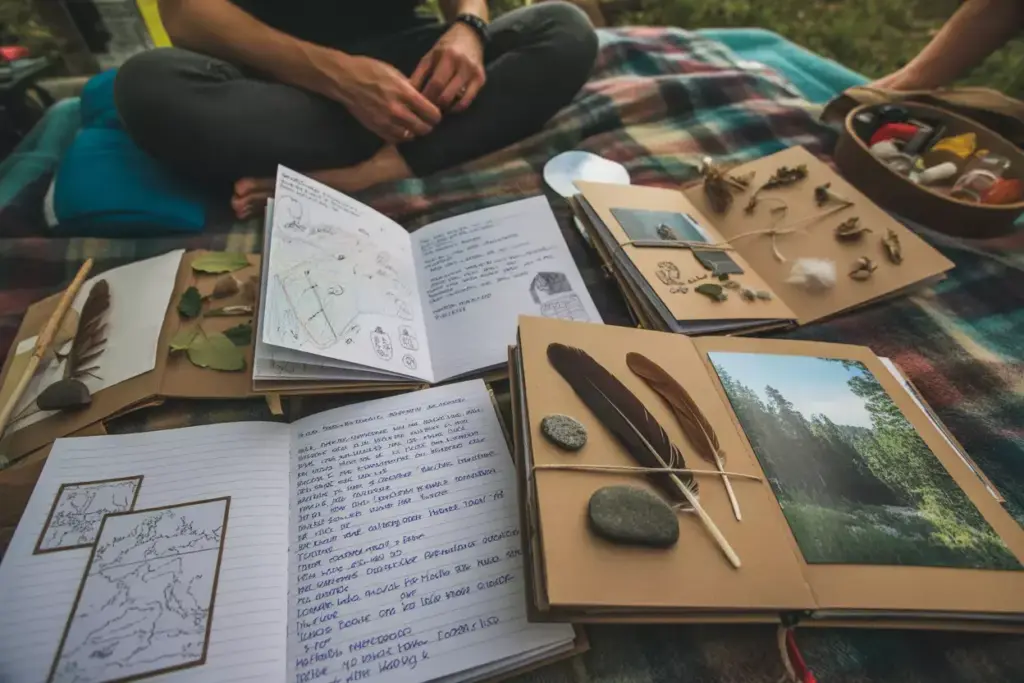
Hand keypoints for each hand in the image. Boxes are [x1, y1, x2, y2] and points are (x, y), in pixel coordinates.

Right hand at [316, 52, 441, 143]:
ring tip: (414, 125)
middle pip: (424, 128)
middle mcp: (397, 110)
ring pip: (411, 137)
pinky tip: (402, 129)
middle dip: (428, 125)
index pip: (432, 113)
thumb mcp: (395, 73)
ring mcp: (386, 122)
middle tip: (427, 121)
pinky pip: (396, 140)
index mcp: (405, 93)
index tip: (435, 113)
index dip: (436, 115)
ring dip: (415, 132)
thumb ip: (411, 88)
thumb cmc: (371, 70)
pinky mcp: (377, 129)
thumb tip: (425, 99)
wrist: (345, 80)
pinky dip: (402, 136)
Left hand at [411, 23, 485, 112]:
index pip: (435, 84)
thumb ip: (419, 74)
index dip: (426, 97)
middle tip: (427, 109)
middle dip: (435, 105)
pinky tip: (451, 107)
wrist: (471, 35)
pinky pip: (468, 101)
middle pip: (446, 94)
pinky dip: (458, 107)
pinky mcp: (481, 80)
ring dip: (446, 108)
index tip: (418, 104)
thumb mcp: (430, 56)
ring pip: (458, 101)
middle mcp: (463, 65)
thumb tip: (409, 93)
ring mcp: (474, 73)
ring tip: (438, 108)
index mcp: (448, 56)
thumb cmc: (446, 47)